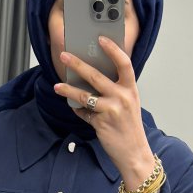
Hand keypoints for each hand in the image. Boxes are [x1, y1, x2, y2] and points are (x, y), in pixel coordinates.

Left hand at [54, 37, 155, 191]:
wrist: (134, 153)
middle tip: (64, 56)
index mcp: (131, 89)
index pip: (124, 63)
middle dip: (77, 64)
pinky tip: (74, 108)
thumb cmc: (130, 128)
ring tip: (58, 86)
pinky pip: (83, 113)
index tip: (101, 39)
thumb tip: (91, 78)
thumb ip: (115, 91)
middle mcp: (122, 97)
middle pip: (96, 76)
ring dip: (68, 90)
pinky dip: (78, 110)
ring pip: (84, 95)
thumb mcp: (128, 105)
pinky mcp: (101, 123)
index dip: (112, 49)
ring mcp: (111, 110)